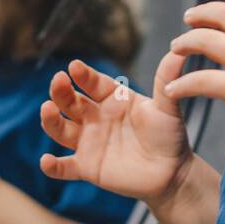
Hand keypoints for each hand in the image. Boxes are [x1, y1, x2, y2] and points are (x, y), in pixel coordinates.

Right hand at [39, 52, 194, 208]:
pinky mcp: (87, 167)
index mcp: (112, 99)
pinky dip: (53, 166)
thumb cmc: (169, 134)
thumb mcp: (166, 106)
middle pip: (71, 102)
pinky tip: (46, 161)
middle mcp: (95, 117)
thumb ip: (166, 80)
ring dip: (51, 120)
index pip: (93, 83)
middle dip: (61, 91)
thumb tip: (178, 52)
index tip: (74, 66)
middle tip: (58, 81)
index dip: (83, 75)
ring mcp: (89, 142)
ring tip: (46, 109)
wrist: (172, 171)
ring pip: (61, 130)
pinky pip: (65, 167)